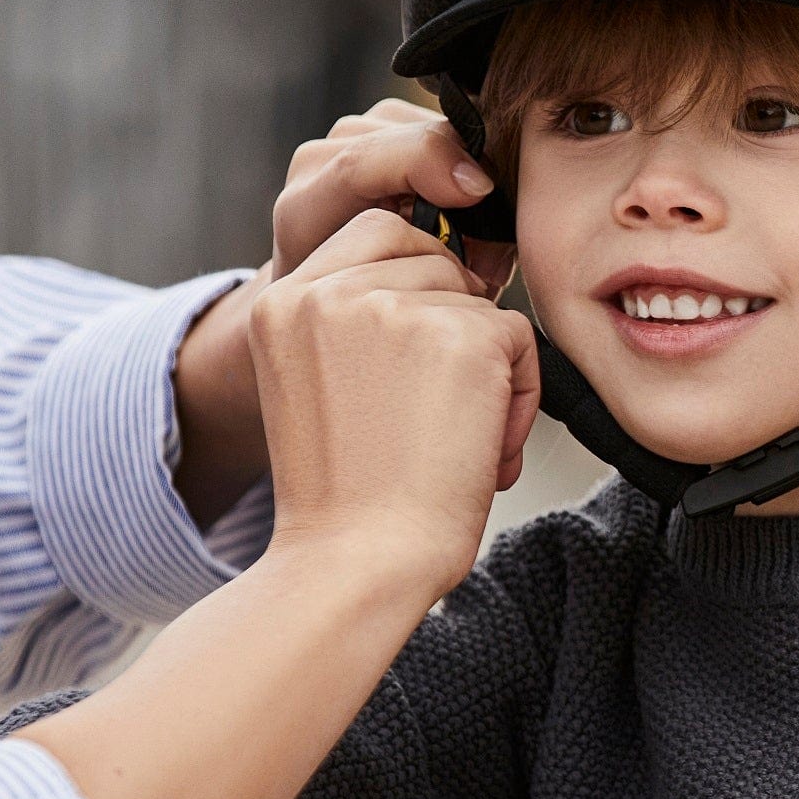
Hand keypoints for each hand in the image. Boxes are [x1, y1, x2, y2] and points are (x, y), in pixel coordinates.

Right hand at [174, 99, 507, 521]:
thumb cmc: (348, 498)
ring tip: (452, 440)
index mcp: (281, 301)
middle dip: (450, 321)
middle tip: (431, 409)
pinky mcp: (460, 334)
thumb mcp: (314, 386)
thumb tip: (436, 274)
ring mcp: (394, 307)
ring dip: (485, 366)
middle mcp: (329, 289)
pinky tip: (479, 452)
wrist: (357, 563)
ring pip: (477, 301)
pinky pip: (517, 338)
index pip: (374, 235)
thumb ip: (350, 322)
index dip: (413, 290)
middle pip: (432, 254)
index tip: (409, 369)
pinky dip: (516, 398)